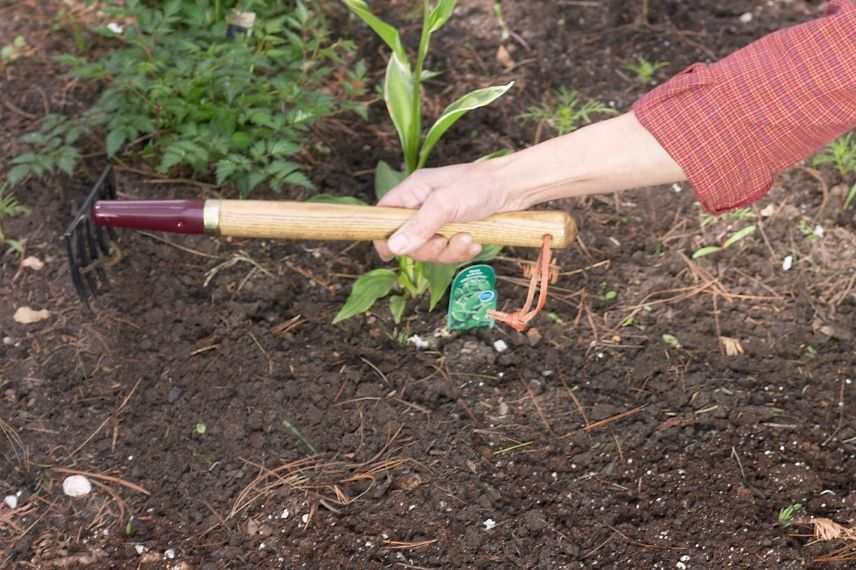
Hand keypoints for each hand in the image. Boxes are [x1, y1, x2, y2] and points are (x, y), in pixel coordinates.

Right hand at [374, 113, 686, 262]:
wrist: (516, 188)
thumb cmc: (480, 185)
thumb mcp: (447, 204)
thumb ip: (420, 225)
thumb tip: (395, 247)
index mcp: (412, 192)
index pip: (383, 216)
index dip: (384, 235)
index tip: (393, 252)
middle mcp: (422, 207)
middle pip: (406, 241)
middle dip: (428, 248)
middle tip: (446, 242)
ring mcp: (439, 221)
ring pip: (430, 251)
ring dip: (450, 252)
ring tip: (469, 240)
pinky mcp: (456, 232)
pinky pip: (449, 253)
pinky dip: (462, 252)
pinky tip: (475, 244)